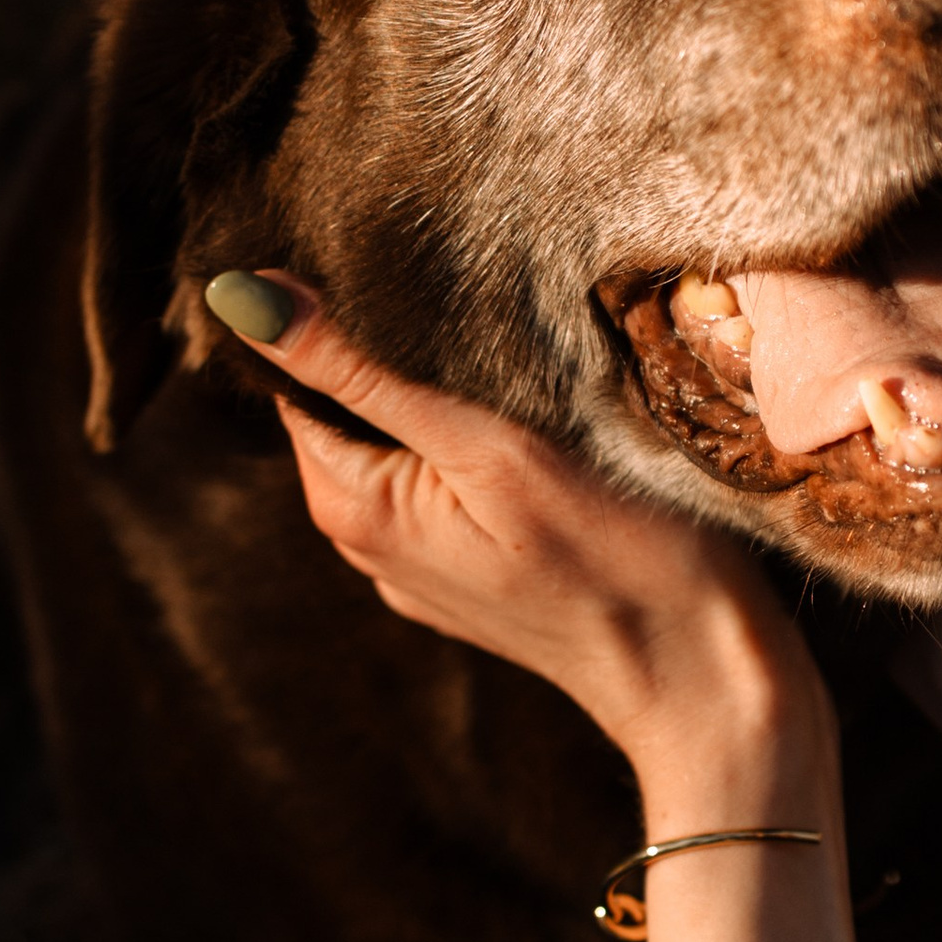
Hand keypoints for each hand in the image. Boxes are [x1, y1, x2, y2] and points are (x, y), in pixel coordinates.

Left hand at [208, 276, 856, 941]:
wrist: (701, 678)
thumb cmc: (612, 556)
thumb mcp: (484, 446)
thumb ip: (361, 373)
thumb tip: (240, 295)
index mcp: (353, 506)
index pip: (296, 378)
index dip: (334, 314)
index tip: (401, 264)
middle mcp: (369, 545)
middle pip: (347, 413)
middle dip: (390, 356)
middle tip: (474, 306)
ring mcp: (422, 570)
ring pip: (402, 448)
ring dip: (438, 400)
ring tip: (512, 367)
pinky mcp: (476, 579)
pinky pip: (446, 487)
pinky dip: (472, 447)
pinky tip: (536, 431)